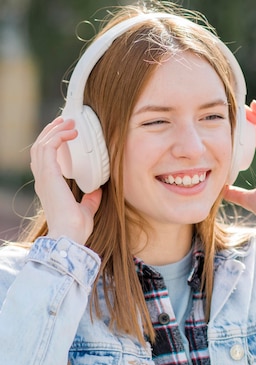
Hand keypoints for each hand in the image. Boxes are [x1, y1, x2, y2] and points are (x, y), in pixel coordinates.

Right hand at [30, 117, 101, 245]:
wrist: (70, 235)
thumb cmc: (76, 228)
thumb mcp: (86, 210)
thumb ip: (90, 200)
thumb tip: (98, 191)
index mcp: (49, 187)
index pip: (44, 159)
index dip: (52, 144)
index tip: (65, 134)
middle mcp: (43, 180)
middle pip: (40, 147)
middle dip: (52, 132)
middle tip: (66, 122)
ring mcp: (44, 177)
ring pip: (42, 144)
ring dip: (55, 131)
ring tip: (69, 123)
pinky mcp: (49, 175)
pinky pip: (48, 147)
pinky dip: (58, 137)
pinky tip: (71, 133)